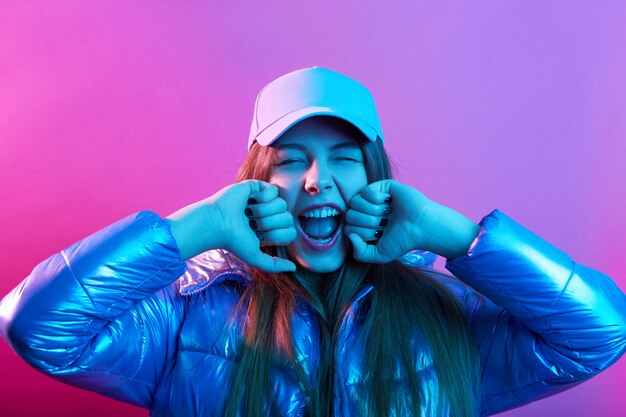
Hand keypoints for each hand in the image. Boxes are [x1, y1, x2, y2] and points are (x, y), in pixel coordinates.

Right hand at [166, 180, 295, 271]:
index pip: (290, 232)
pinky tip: (249, 200)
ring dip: (263, 211)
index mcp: (269, 231)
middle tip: (251, 223)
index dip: (277, 235)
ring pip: (282, 204)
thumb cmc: (234, 241)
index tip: (260, 236)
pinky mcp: (257, 187)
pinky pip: (274, 190)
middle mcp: (268, 216)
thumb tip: (293, 268)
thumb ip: (274, 265)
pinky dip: (262, 197)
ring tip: (248, 212)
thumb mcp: (255, 258)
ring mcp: (263, 201)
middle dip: (269, 223)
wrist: (219, 223)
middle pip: (287, 218)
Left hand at [344, 180, 432, 262]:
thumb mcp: (380, 255)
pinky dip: (377, 199)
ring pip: (355, 202)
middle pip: (350, 215)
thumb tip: (349, 235)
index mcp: (364, 227)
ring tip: (387, 213)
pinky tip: (388, 202)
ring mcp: (372, 198)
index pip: (348, 228)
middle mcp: (366, 212)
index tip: (379, 234)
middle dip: (368, 222)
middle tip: (384, 223)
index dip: (363, 233)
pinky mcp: (380, 186)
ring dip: (372, 211)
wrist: (421, 226)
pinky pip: (365, 191)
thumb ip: (360, 253)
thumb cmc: (403, 240)